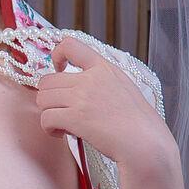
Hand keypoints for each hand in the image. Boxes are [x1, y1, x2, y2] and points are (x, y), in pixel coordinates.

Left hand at [36, 37, 177, 186]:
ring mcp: (82, 97)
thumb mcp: (123, 87)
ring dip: (48, 113)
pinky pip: (46, 118)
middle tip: (62, 111)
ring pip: (42, 99)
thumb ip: (101, 81)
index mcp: (104, 68)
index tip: (59, 70)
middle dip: (49, 98)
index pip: (70, 45)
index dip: (56, 56)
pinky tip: (62, 133)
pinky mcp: (75, 117)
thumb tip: (77, 87)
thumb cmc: (138, 123)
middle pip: (47, 80)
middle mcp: (90, 78)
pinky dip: (49, 128)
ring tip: (63, 125)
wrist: (146, 143)